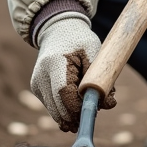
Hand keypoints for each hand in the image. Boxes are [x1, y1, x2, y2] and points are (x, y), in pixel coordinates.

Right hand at [30, 16, 115, 130]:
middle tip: (96, 110)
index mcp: (55, 62)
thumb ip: (101, 77)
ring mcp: (37, 84)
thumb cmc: (79, 40)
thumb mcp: (94, 50)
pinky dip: (67, 108)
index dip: (78, 107)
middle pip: (58, 108)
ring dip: (73, 114)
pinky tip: (76, 97)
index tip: (95, 109)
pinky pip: (54, 107)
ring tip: (87, 100)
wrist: (57, 31)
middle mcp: (41, 75)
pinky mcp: (37, 89)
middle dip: (78, 115)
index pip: (63, 92)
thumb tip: (109, 104)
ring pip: (56, 112)